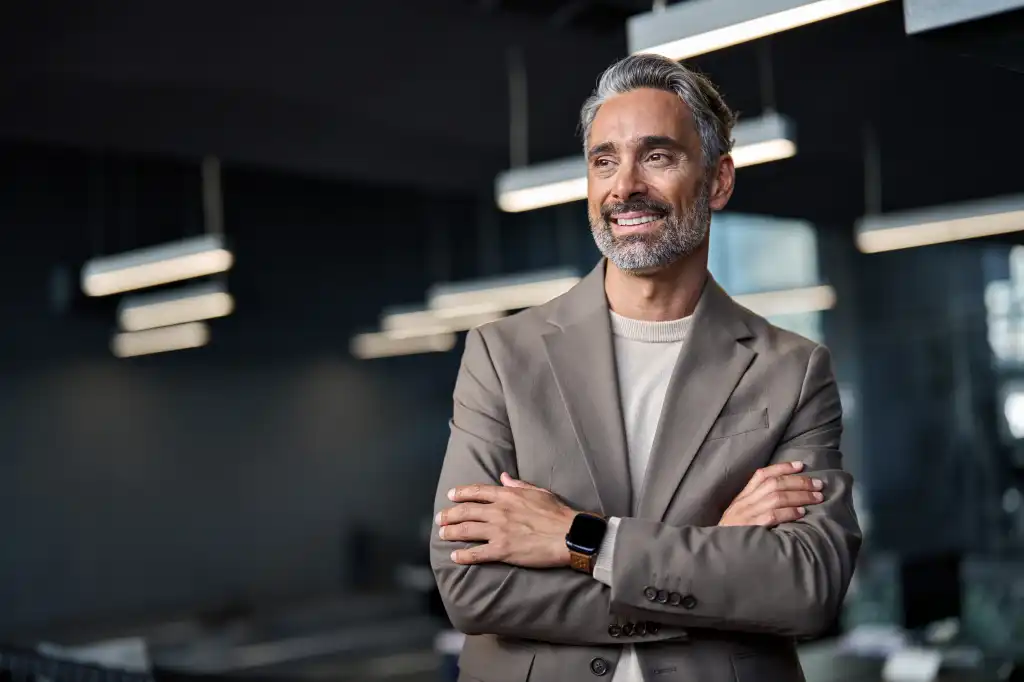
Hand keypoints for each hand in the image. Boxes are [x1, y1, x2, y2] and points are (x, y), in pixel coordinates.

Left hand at [436, 473, 575, 567]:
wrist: (569, 535)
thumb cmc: (557, 513)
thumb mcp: (538, 491)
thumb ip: (518, 484)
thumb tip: (504, 476)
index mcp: (507, 495)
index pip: (477, 491)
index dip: (461, 493)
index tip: (451, 495)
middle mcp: (499, 511)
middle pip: (466, 511)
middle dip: (450, 514)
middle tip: (440, 518)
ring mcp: (499, 531)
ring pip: (466, 530)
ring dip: (451, 532)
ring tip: (442, 534)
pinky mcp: (502, 550)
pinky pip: (477, 553)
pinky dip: (463, 556)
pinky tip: (454, 557)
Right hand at [718, 461, 824, 526]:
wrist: (718, 553)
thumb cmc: (733, 534)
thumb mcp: (740, 514)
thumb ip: (757, 504)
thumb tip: (784, 496)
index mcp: (742, 497)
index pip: (762, 475)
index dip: (782, 468)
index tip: (801, 465)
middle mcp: (745, 502)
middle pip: (774, 484)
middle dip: (799, 482)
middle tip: (818, 484)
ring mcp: (747, 514)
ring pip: (776, 497)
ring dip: (800, 496)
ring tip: (816, 497)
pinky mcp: (751, 528)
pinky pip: (772, 516)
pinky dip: (789, 512)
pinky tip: (802, 513)